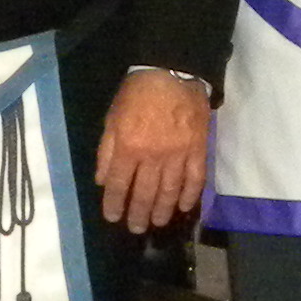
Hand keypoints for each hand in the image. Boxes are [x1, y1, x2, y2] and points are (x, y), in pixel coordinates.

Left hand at [96, 71, 212, 231]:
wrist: (174, 72)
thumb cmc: (138, 93)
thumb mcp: (112, 117)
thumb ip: (107, 150)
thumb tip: (101, 180)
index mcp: (128, 147)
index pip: (117, 184)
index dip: (113, 203)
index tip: (113, 216)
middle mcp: (153, 156)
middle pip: (144, 193)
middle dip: (138, 214)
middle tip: (136, 229)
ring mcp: (178, 155)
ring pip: (170, 191)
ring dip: (162, 210)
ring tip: (157, 222)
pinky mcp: (198, 150)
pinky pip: (195, 179)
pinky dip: (191, 196)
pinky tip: (185, 207)